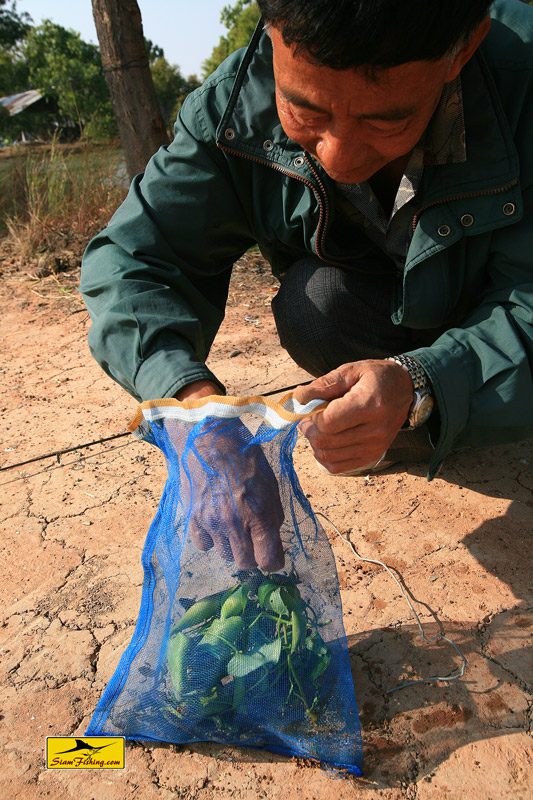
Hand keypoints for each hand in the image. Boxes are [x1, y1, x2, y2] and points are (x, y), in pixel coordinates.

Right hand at [171, 381, 284, 570]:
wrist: (209, 440)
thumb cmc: (244, 457)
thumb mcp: (271, 483)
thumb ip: (273, 514)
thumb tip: (273, 537)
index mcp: (260, 514)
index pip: (269, 561)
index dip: (273, 561)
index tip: (272, 556)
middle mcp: (235, 524)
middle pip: (246, 564)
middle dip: (252, 555)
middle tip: (252, 540)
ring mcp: (212, 523)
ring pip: (225, 556)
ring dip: (231, 546)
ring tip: (232, 525)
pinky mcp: (193, 519)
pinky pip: (204, 545)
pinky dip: (210, 538)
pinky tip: (214, 521)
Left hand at [293, 360, 412, 473]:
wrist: (405, 390)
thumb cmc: (376, 378)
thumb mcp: (350, 371)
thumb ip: (323, 385)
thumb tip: (297, 400)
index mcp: (370, 404)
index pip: (327, 423)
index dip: (311, 416)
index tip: (310, 408)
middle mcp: (375, 430)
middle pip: (325, 441)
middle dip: (309, 430)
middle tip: (310, 418)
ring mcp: (375, 446)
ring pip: (327, 456)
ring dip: (315, 443)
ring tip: (320, 427)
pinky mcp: (373, 456)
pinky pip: (337, 466)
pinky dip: (325, 456)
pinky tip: (327, 441)